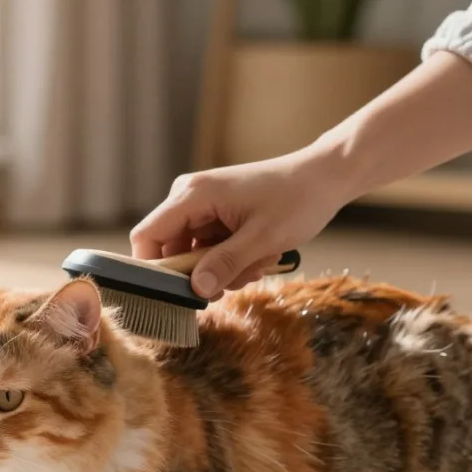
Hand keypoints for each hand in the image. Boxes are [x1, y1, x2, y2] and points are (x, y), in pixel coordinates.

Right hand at [129, 149, 348, 299]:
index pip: (147, 236)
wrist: (324, 177)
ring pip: (190, 254)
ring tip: (256, 264)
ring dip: (220, 269)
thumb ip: (225, 264)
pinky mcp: (213, 214)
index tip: (179, 293)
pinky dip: (228, 260)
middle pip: (169, 250)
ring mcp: (201, 206)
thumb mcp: (262, 239)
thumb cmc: (297, 199)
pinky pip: (206, 248)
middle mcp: (189, 197)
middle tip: (235, 280)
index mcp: (192, 195)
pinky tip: (256, 257)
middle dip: (199, 274)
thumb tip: (196, 290)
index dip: (153, 269)